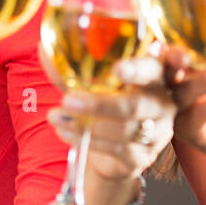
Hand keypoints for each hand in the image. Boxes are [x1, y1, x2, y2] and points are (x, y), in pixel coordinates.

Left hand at [46, 53, 175, 182]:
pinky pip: (116, 150)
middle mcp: (162, 102)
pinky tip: (64, 131)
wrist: (116, 146)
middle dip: (100, 104)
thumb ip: (73, 67)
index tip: (118, 69)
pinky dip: (86, 140)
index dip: (138, 69)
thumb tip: (43, 48)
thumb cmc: (107, 100)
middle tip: (67, 99)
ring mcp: (157, 131)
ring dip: (85, 124)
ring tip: (56, 116)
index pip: (151, 68)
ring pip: (124, 130)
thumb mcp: (93, 81)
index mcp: (154, 73)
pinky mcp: (144, 155)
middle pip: (136, 105)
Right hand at [164, 2, 205, 169]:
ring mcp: (179, 112)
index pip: (163, 53)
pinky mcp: (191, 132)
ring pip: (181, 94)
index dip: (161, 45)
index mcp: (180, 70)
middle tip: (178, 52)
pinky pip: (198, 116)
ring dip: (201, 82)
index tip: (164, 37)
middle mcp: (173, 90)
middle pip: (160, 73)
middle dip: (167, 62)